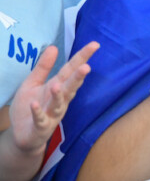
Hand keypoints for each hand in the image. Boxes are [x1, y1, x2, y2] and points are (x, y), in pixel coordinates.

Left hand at [8, 41, 98, 155]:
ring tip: (57, 86)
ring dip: (58, 96)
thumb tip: (53, 47)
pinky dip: (38, 113)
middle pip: (70, 86)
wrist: (23, 135)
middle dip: (78, 78)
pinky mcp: (41, 127)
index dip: (82, 57)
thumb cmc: (30, 106)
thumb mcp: (33, 83)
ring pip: (59, 104)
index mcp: (58, 85)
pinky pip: (40, 119)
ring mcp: (52, 113)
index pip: (71, 69)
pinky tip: (35, 105)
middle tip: (86, 67)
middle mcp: (60, 99)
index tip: (95, 45)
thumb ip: (43, 67)